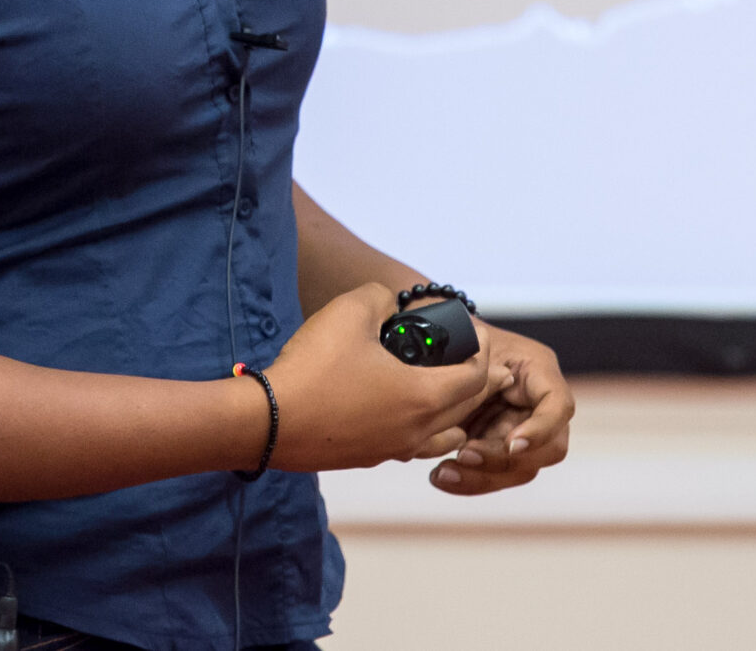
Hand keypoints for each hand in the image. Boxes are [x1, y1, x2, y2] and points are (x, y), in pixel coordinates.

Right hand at [260, 283, 489, 472]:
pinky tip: (405, 411)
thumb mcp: (350, 312)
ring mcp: (392, 449)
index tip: (480, 332)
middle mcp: (416, 430)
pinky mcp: (368, 457)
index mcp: (424, 397)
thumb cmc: (314, 367)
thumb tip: (388, 301)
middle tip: (486, 364)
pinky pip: (413, 445)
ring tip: (452, 395)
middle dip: (481, 383)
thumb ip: (380, 297)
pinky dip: (425, 429)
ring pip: (442, 436)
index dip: (484, 350)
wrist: (269, 420)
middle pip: (466, 410)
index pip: (476, 377)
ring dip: (456, 415)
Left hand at [428, 322, 572, 496]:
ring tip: (444, 473)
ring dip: (483, 476)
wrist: (437, 352)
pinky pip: (495, 475)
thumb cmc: (456, 339)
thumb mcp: (466, 342)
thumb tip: (474, 372)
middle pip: (546, 448)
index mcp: (538, 372)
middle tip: (464, 454)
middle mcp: (539, 406)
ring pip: (520, 469)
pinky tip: (441, 477)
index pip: (558, 406)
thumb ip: (473, 358)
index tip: (512, 443)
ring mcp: (523, 431)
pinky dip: (469, 480)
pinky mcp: (500, 449)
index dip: (541, 429)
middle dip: (504, 458)